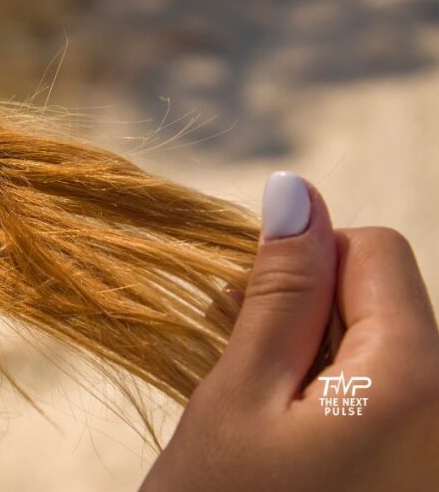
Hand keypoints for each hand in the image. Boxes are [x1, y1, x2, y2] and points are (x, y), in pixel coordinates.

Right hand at [143, 172, 438, 490]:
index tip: (243, 309)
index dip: (302, 264)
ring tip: (258, 409)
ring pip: (385, 351)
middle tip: (237, 360)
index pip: (375, 251)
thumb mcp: (238, 396)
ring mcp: (437, 450)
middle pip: (387, 302)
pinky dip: (334, 399)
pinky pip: (390, 400)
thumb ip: (278, 292)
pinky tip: (288, 437)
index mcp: (416, 379)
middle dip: (308, 313)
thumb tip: (296, 192)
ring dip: (315, 357)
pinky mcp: (418, 473)